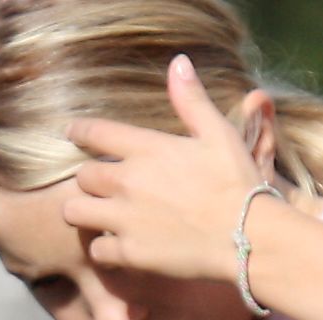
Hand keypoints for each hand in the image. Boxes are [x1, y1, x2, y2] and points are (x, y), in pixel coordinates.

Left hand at [67, 55, 275, 286]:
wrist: (248, 235)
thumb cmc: (237, 182)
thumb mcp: (218, 133)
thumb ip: (191, 100)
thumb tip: (178, 62)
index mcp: (148, 149)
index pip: (95, 132)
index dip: (80, 131)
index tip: (74, 132)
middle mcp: (128, 181)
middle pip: (82, 175)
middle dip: (88, 178)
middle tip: (100, 184)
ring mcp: (125, 219)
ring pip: (74, 211)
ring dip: (82, 211)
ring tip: (97, 214)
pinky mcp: (129, 253)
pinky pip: (96, 251)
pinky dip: (103, 249)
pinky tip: (116, 246)